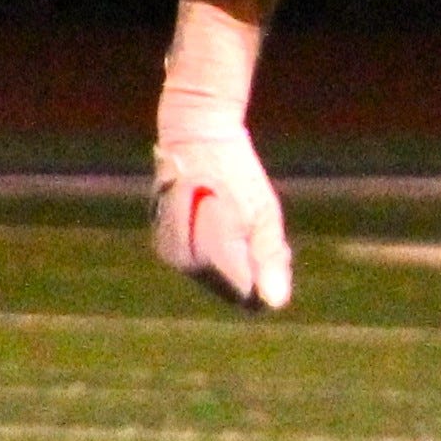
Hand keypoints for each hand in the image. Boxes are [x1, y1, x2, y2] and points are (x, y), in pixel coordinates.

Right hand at [151, 122, 291, 310]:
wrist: (194, 137)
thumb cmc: (234, 173)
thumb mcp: (263, 212)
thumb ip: (270, 259)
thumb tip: (275, 303)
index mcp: (210, 258)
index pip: (248, 297)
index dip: (268, 278)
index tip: (274, 247)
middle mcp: (184, 263)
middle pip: (231, 290)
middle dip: (251, 271)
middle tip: (257, 229)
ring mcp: (171, 255)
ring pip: (214, 279)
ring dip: (232, 262)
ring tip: (239, 223)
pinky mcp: (165, 246)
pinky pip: (197, 264)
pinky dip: (214, 252)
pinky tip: (221, 223)